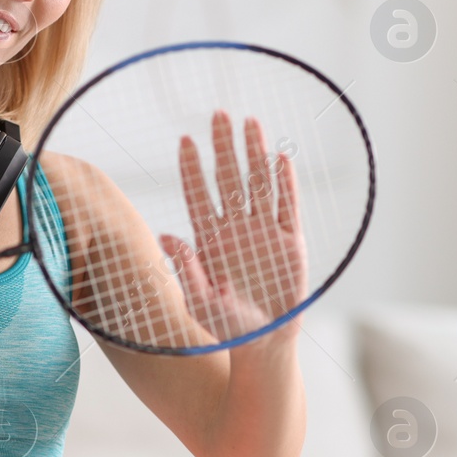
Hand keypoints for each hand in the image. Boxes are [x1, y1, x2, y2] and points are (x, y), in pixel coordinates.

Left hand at [161, 112, 306, 343]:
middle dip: (224, 146)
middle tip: (219, 113)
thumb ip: (186, 268)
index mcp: (210, 239)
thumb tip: (166, 236)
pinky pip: (288, 205)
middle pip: (229, 179)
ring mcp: (264, 232)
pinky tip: (280, 158)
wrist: (264, 342)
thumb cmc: (226, 327)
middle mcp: (236, 229)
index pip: (199, 195)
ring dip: (254, 154)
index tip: (185, 140)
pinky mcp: (290, 241)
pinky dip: (285, 182)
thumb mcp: (200, 301)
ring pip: (258, 184)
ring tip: (250, 122)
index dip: (192, 168)